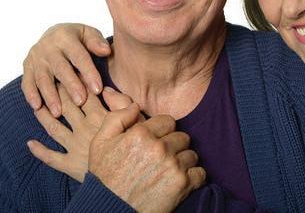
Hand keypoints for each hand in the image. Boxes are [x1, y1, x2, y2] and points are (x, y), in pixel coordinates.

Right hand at [22, 23, 110, 115]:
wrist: (53, 34)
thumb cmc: (78, 38)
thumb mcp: (88, 34)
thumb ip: (96, 42)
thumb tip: (106, 50)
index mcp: (66, 37)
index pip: (79, 57)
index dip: (88, 73)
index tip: (98, 90)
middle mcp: (48, 47)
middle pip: (60, 69)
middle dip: (71, 86)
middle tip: (81, 102)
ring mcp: (35, 57)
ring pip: (42, 78)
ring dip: (50, 96)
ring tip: (59, 112)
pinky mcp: (27, 67)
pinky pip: (27, 82)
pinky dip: (31, 95)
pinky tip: (38, 108)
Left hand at [27, 84, 133, 181]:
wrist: (128, 176)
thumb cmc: (137, 145)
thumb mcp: (136, 120)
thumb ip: (121, 102)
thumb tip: (105, 89)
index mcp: (100, 117)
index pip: (85, 94)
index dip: (78, 80)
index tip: (72, 71)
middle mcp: (84, 129)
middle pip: (67, 106)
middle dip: (58, 92)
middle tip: (52, 82)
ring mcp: (74, 146)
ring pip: (53, 128)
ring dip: (43, 116)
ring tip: (36, 106)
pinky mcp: (69, 164)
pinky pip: (51, 157)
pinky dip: (40, 150)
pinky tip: (31, 143)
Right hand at [90, 105, 205, 212]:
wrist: (109, 210)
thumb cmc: (105, 177)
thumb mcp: (100, 143)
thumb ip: (117, 118)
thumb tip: (136, 105)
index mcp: (141, 134)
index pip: (168, 121)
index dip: (162, 131)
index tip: (156, 142)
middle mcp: (159, 147)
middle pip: (182, 136)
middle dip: (174, 145)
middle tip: (162, 158)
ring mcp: (172, 165)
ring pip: (191, 154)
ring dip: (183, 162)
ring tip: (168, 171)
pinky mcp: (182, 184)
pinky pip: (200, 173)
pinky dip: (193, 178)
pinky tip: (179, 181)